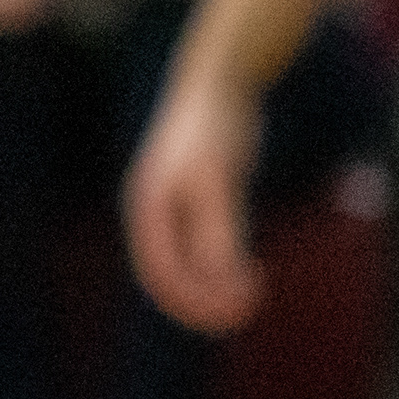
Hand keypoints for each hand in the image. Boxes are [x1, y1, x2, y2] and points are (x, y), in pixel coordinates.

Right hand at [124, 77, 267, 332]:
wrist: (217, 84)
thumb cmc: (214, 129)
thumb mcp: (219, 181)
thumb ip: (218, 230)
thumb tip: (220, 279)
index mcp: (148, 211)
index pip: (160, 273)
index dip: (191, 301)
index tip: (230, 315)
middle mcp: (153, 213)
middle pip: (168, 273)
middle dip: (202, 300)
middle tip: (244, 313)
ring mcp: (171, 207)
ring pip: (185, 262)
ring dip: (213, 286)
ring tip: (250, 295)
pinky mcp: (194, 199)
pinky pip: (200, 245)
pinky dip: (221, 264)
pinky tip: (249, 267)